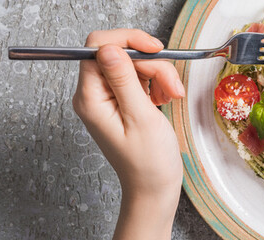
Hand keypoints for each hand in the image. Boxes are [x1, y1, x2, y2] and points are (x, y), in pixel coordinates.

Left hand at [73, 29, 184, 238]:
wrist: (153, 188)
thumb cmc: (148, 163)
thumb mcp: (140, 117)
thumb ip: (124, 80)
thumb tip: (108, 49)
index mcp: (90, 98)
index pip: (98, 47)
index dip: (128, 42)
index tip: (154, 50)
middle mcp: (94, 94)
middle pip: (121, 54)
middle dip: (151, 64)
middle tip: (172, 86)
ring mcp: (107, 97)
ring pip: (133, 64)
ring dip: (158, 75)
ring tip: (171, 97)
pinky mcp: (121, 100)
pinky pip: (139, 77)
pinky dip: (157, 83)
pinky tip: (164, 99)